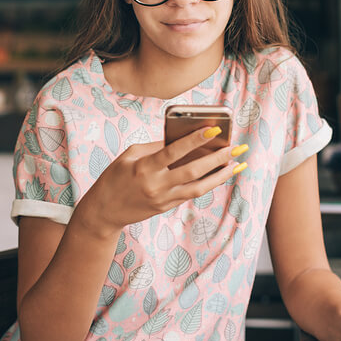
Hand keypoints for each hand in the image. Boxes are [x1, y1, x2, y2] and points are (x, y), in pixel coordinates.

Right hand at [80, 126, 245, 234]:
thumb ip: (155, 147)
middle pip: (192, 171)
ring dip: (220, 176)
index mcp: (144, 168)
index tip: (213, 130)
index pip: (173, 152)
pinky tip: (220, 174)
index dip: (194, 140)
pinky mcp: (167, 207)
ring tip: (236, 164)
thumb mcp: (129, 156)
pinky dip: (208, 183)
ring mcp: (163, 199)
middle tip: (234, 148)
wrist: (104, 211)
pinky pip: (191, 193)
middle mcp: (156, 185)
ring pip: (198, 187)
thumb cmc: (114, 178)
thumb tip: (181, 138)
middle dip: (216, 159)